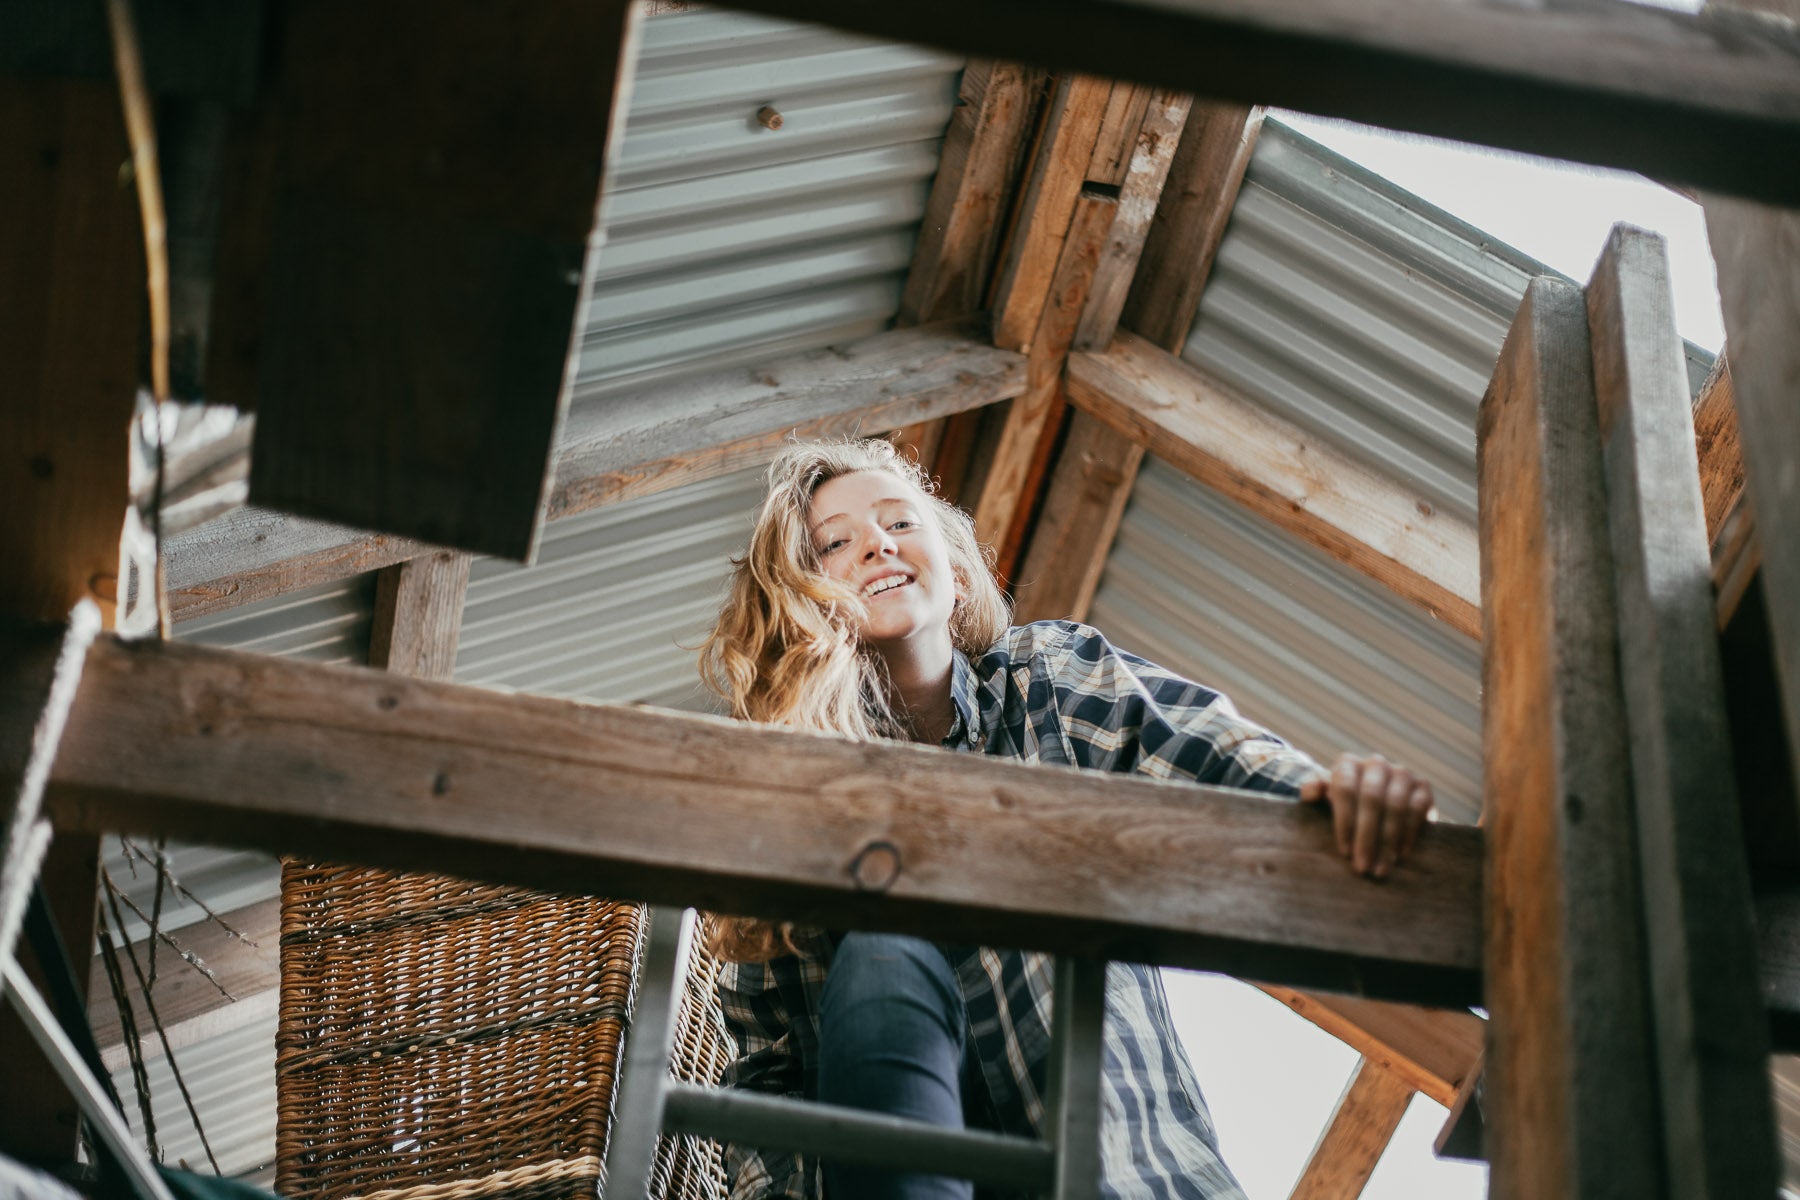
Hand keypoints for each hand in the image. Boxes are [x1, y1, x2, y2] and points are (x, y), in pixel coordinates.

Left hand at [1298, 753, 1434, 879]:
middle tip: (1362, 866)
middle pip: (1372, 799)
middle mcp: (1375, 763)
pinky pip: (1418, 809)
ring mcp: (1401, 773)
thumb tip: (1312, 790)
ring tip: (1380, 867)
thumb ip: (1312, 792)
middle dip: (1367, 837)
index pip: (1345, 789)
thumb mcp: (1322, 798)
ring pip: (1396, 806)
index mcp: (1348, 764)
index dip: (1345, 822)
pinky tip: (1400, 854)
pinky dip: (1409, 833)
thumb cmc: (1342, 803)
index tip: (1345, 851)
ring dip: (1388, 841)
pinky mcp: (1422, 786)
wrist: (1374, 799)